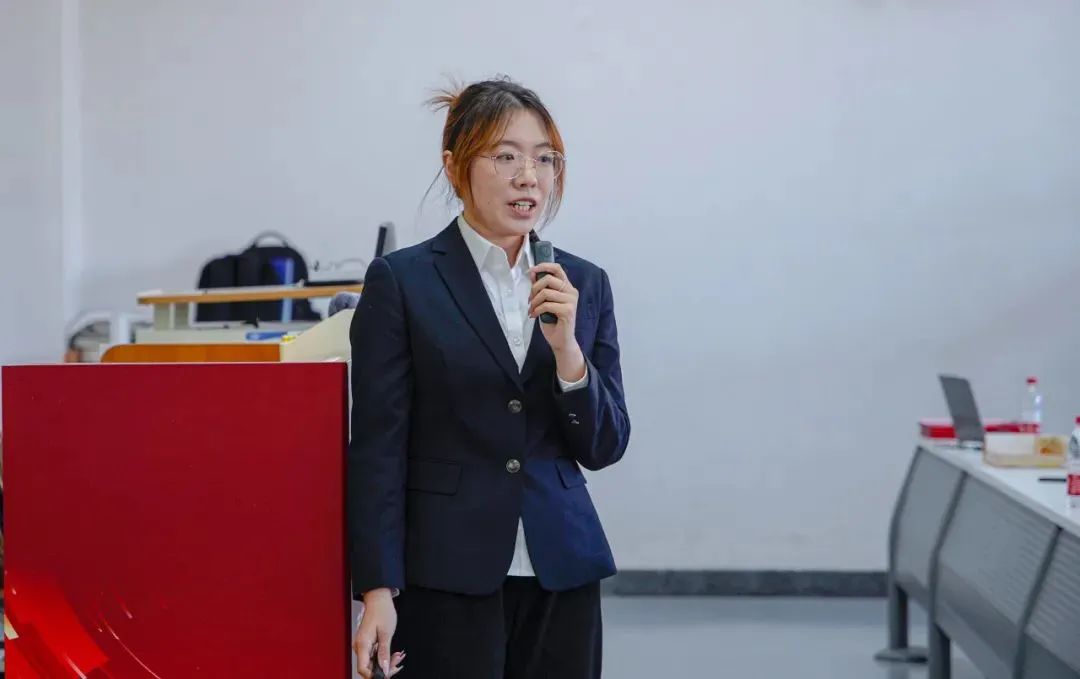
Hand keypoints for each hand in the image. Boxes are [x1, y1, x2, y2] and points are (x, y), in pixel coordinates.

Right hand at [354, 589, 404, 677]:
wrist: (378, 599)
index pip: (363, 668)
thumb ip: (384, 652)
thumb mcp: (386, 633)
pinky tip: (393, 654)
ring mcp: (362, 645)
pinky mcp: (367, 644)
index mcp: (362, 644)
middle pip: (368, 667)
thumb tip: (384, 669)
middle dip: (384, 669)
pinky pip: (373, 656)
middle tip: (397, 664)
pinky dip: (383, 657)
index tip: (387, 674)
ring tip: (398, 657)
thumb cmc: (382, 611)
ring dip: (385, 663)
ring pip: (372, 662)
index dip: (374, 675)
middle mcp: (359, 646)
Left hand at [528, 263, 585, 381]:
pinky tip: (534, 316)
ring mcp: (571, 301)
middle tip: (530, 300)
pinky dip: (536, 310)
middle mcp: (571, 292)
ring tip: (531, 309)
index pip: (557, 268)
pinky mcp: (568, 311)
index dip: (543, 266)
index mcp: (567, 287)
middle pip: (548, 279)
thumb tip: (532, 274)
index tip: (531, 271)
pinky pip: (546, 305)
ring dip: (534, 302)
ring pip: (545, 293)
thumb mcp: (544, 301)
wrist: (561, 341)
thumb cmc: (553, 322)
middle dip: (534, 289)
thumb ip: (541, 288)